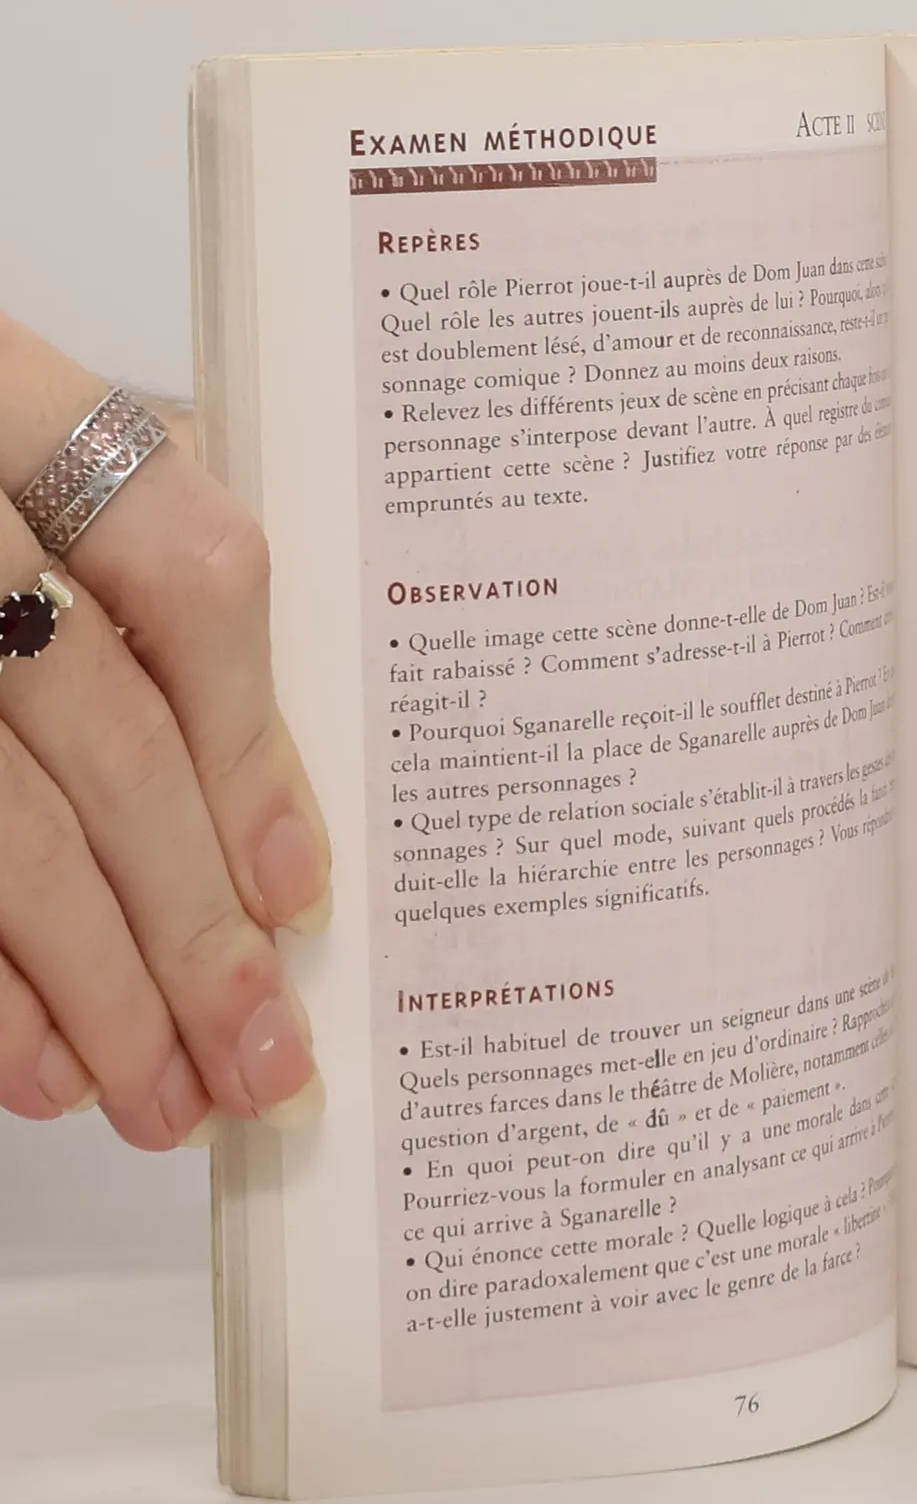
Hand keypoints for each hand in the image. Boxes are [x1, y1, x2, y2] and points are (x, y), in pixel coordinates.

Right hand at [0, 313, 327, 1147]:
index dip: (256, 749)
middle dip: (192, 927)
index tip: (299, 896)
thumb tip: (260, 811)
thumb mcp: (38, 452)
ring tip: (165, 1100)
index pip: (193, 578)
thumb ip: (143, 570)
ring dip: (91, 988)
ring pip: (1, 833)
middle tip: (261, 1060)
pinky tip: (35, 1063)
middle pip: (102, 743)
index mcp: (20, 403)